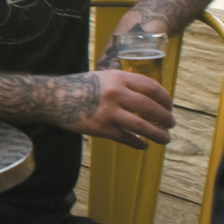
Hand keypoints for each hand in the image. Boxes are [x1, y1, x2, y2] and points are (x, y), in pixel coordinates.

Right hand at [59, 70, 173, 147]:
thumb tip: (146, 95)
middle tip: (171, 124)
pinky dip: (138, 143)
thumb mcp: (102, 77)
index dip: (165, 99)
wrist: (52, 97)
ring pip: (142, 126)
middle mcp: (116, 93)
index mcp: (118, 78)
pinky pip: (126, 138)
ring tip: (165, 138)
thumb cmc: (77, 86)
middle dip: (165, 118)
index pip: (151, 87)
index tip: (169, 106)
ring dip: (157, 134)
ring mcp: (109, 112)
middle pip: (151, 108)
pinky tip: (143, 145)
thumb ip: (122, 83)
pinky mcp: (101, 128)